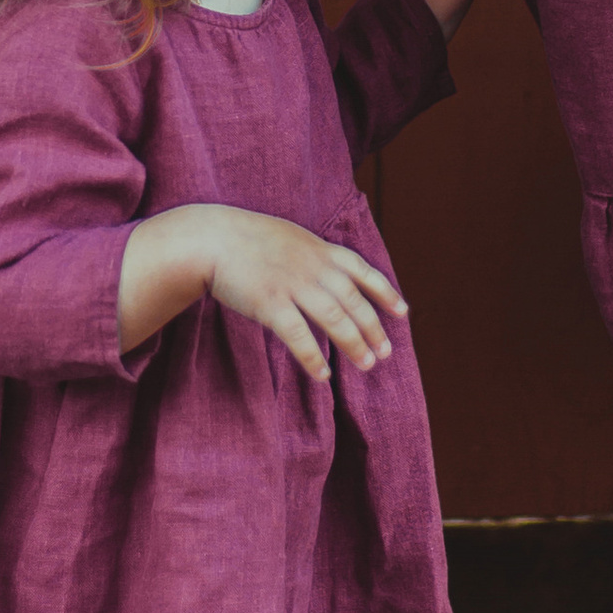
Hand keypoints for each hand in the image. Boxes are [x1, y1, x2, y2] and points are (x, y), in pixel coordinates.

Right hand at [121, 204, 407, 380]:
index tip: (402, 313)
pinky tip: (324, 375)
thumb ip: (313, 255)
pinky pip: (299, 336)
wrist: (210, 238)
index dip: (385, 293)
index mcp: (320, 250)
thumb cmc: (246, 239)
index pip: (363, 272)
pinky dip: (314, 358)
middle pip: (353, 302)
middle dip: (373, 329)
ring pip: (334, 319)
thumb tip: (330, 275)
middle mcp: (313, 267)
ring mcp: (292, 285)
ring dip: (354, 345)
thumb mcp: (290, 237)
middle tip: (384, 353)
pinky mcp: (270, 304)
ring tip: (367, 365)